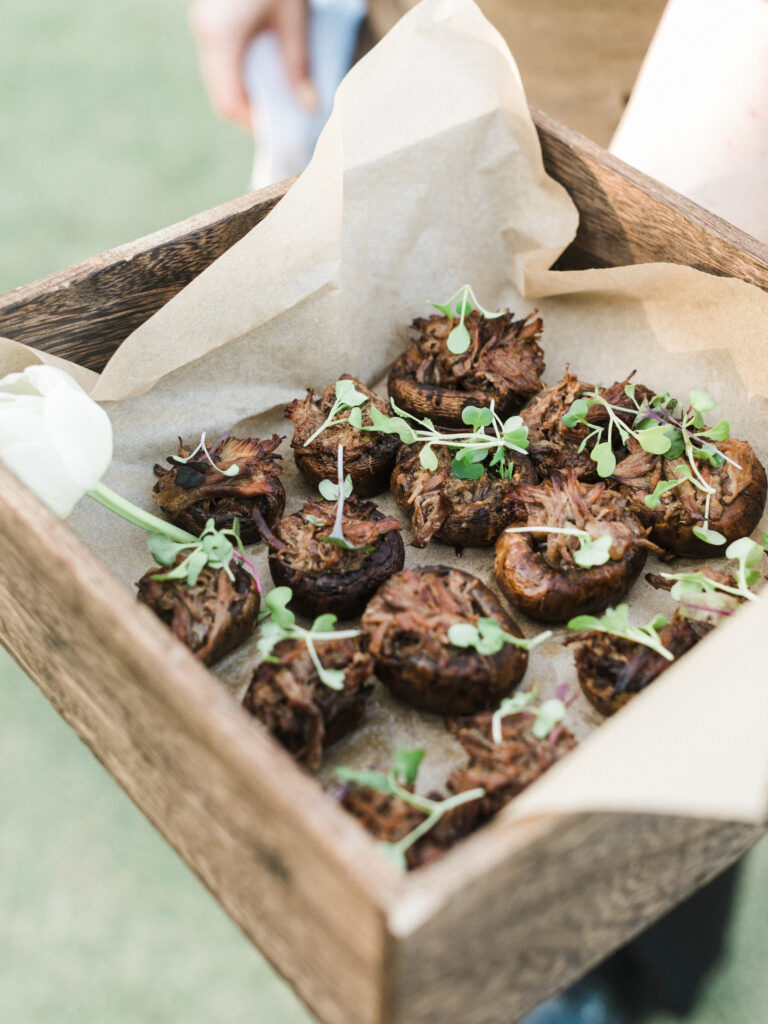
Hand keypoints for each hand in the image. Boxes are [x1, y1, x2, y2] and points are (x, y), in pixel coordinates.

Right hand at [189, 0, 311, 130]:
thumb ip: (299, 64)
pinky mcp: (209, 15)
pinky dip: (239, 70)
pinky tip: (263, 68)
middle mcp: (204, 32)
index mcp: (220, 37)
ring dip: (244, 89)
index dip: (251, 122)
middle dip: (249, 109)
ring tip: (276, 94)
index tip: (278, 129)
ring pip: (217, 75)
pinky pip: (219, 55)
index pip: (228, 102)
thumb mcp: (293, 18)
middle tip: (280, 116)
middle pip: (220, 92)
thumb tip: (310, 106)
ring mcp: (203, 23)